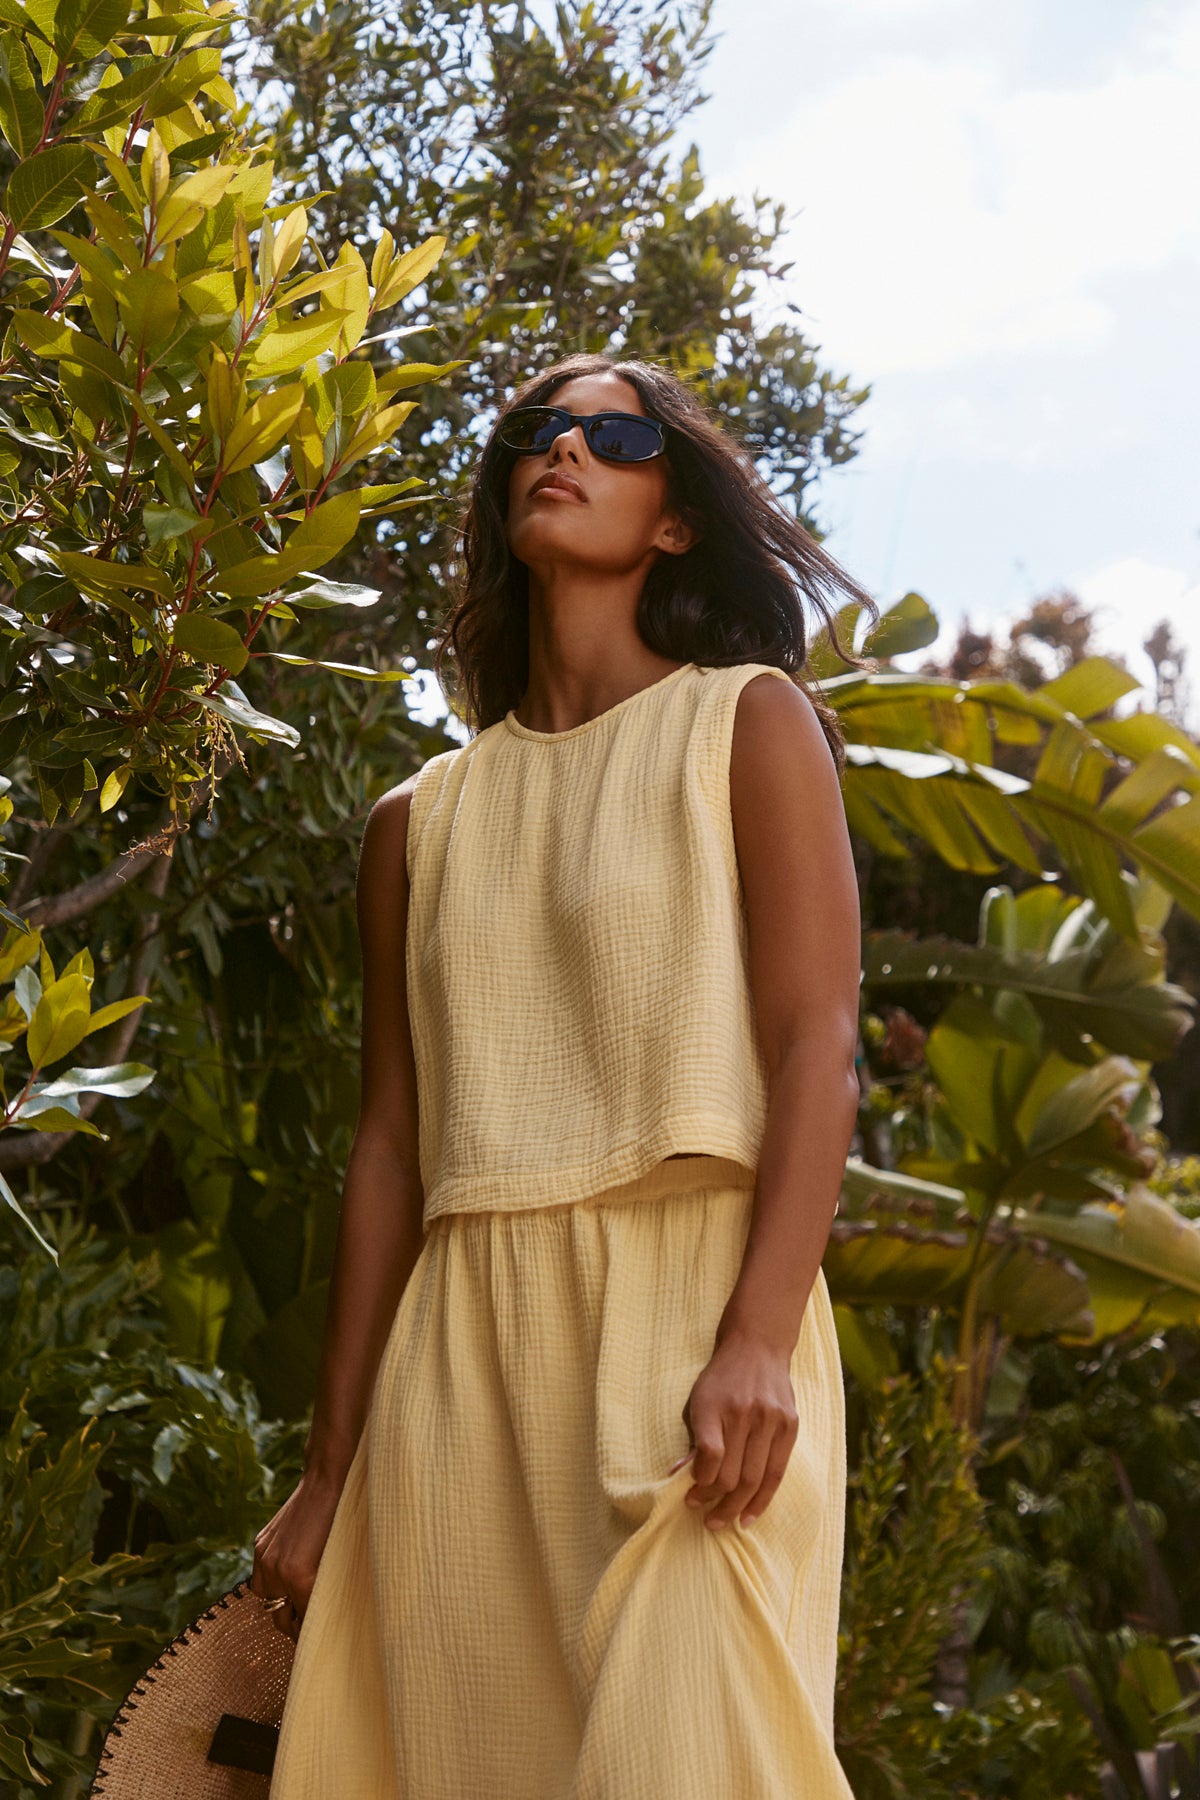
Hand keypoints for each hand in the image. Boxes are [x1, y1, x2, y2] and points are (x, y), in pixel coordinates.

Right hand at [250, 1466, 345, 1640]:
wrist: (328, 1481)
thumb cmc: (344, 1522)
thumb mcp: (340, 1563)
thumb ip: (327, 1591)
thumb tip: (325, 1614)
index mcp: (300, 1579)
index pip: (303, 1624)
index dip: (311, 1635)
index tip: (320, 1642)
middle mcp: (276, 1571)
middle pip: (280, 1619)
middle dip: (295, 1627)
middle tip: (312, 1629)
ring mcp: (265, 1558)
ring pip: (266, 1600)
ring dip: (281, 1605)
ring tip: (299, 1605)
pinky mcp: (260, 1545)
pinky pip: (261, 1577)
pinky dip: (274, 1583)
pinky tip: (290, 1579)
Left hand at [679, 1327, 797, 1529]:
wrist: (757, 1347)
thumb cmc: (721, 1379)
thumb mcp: (698, 1401)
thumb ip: (694, 1439)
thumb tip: (680, 1476)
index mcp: (714, 1405)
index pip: (709, 1456)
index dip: (699, 1482)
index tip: (690, 1495)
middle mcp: (744, 1413)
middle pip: (732, 1473)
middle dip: (715, 1502)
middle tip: (705, 1519)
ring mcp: (770, 1420)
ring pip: (755, 1478)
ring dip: (737, 1508)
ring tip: (724, 1522)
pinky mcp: (790, 1425)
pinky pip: (777, 1472)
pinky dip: (763, 1499)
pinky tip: (750, 1515)